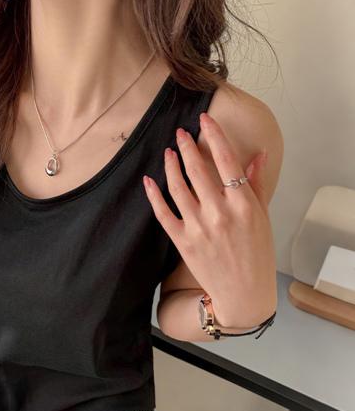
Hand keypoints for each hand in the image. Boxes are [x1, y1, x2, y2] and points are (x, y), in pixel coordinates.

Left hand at [143, 111, 276, 327]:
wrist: (243, 293)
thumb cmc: (257, 254)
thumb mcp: (262, 217)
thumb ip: (256, 184)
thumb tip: (257, 154)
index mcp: (243, 204)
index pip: (226, 160)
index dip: (214, 135)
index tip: (204, 118)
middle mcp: (219, 213)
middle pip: (198, 170)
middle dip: (187, 146)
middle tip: (180, 133)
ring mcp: (199, 228)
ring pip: (178, 188)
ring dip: (171, 165)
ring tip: (168, 152)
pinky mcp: (183, 242)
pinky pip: (163, 214)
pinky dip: (154, 196)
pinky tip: (148, 180)